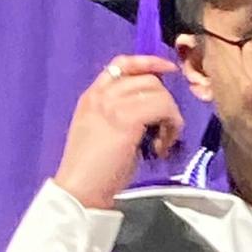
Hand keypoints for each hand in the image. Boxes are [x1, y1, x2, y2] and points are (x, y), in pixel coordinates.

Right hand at [54, 56, 183, 209]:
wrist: (80, 189)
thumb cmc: (92, 171)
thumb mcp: (103, 132)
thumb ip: (120, 114)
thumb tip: (151, 110)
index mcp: (92, 95)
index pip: (122, 64)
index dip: (149, 62)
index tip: (169, 70)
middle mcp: (102, 94)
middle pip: (147, 78)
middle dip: (164, 100)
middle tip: (165, 130)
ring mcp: (113, 104)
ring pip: (158, 92)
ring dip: (170, 116)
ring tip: (163, 142)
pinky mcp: (128, 118)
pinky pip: (163, 108)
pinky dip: (171, 126)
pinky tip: (161, 147)